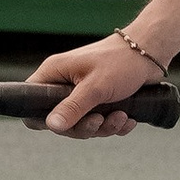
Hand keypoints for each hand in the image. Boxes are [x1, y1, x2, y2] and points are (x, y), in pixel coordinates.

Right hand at [27, 35, 163, 137]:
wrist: (149, 52)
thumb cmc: (121, 61)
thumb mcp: (95, 87)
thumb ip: (72, 108)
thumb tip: (51, 126)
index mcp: (54, 74)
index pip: (31, 101)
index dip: (43, 118)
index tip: (65, 124)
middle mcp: (63, 84)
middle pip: (60, 120)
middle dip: (84, 126)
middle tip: (100, 120)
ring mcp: (81, 93)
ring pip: (82, 123)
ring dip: (104, 126)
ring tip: (122, 117)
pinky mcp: (98, 101)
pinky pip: (99, 122)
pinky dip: (114, 124)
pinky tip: (128, 119)